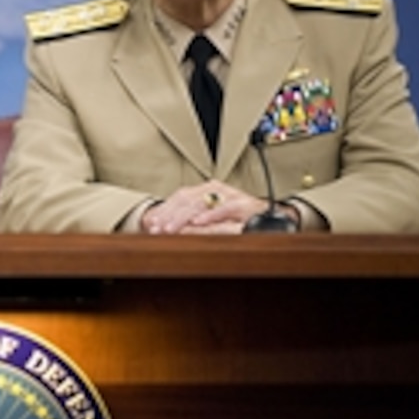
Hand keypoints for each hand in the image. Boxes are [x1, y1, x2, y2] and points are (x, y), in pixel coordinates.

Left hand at [140, 180, 267, 233]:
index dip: (164, 211)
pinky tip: (198, 222)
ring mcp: (229, 195)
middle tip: (157, 229)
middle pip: (186, 200)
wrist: (268, 215)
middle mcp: (215, 189)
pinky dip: (210, 215)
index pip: (179, 198)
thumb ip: (188, 221)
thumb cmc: (237, 217)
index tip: (151, 224)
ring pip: (201, 203)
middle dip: (169, 216)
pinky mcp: (243, 204)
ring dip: (184, 218)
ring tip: (171, 229)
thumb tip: (161, 226)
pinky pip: (224, 208)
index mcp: (205, 190)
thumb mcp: (209, 218)